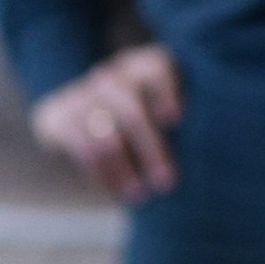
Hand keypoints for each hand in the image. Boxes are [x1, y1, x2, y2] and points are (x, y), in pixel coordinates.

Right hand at [31, 44, 182, 199]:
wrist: (80, 123)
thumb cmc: (145, 127)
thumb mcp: (166, 117)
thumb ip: (184, 127)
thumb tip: (208, 158)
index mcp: (144, 68)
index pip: (156, 69)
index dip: (166, 91)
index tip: (175, 119)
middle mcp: (113, 76)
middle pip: (133, 111)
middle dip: (151, 150)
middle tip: (166, 183)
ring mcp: (82, 93)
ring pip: (106, 135)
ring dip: (124, 169)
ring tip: (138, 195)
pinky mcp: (57, 115)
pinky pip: (82, 148)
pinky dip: (101, 173)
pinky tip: (114, 190)